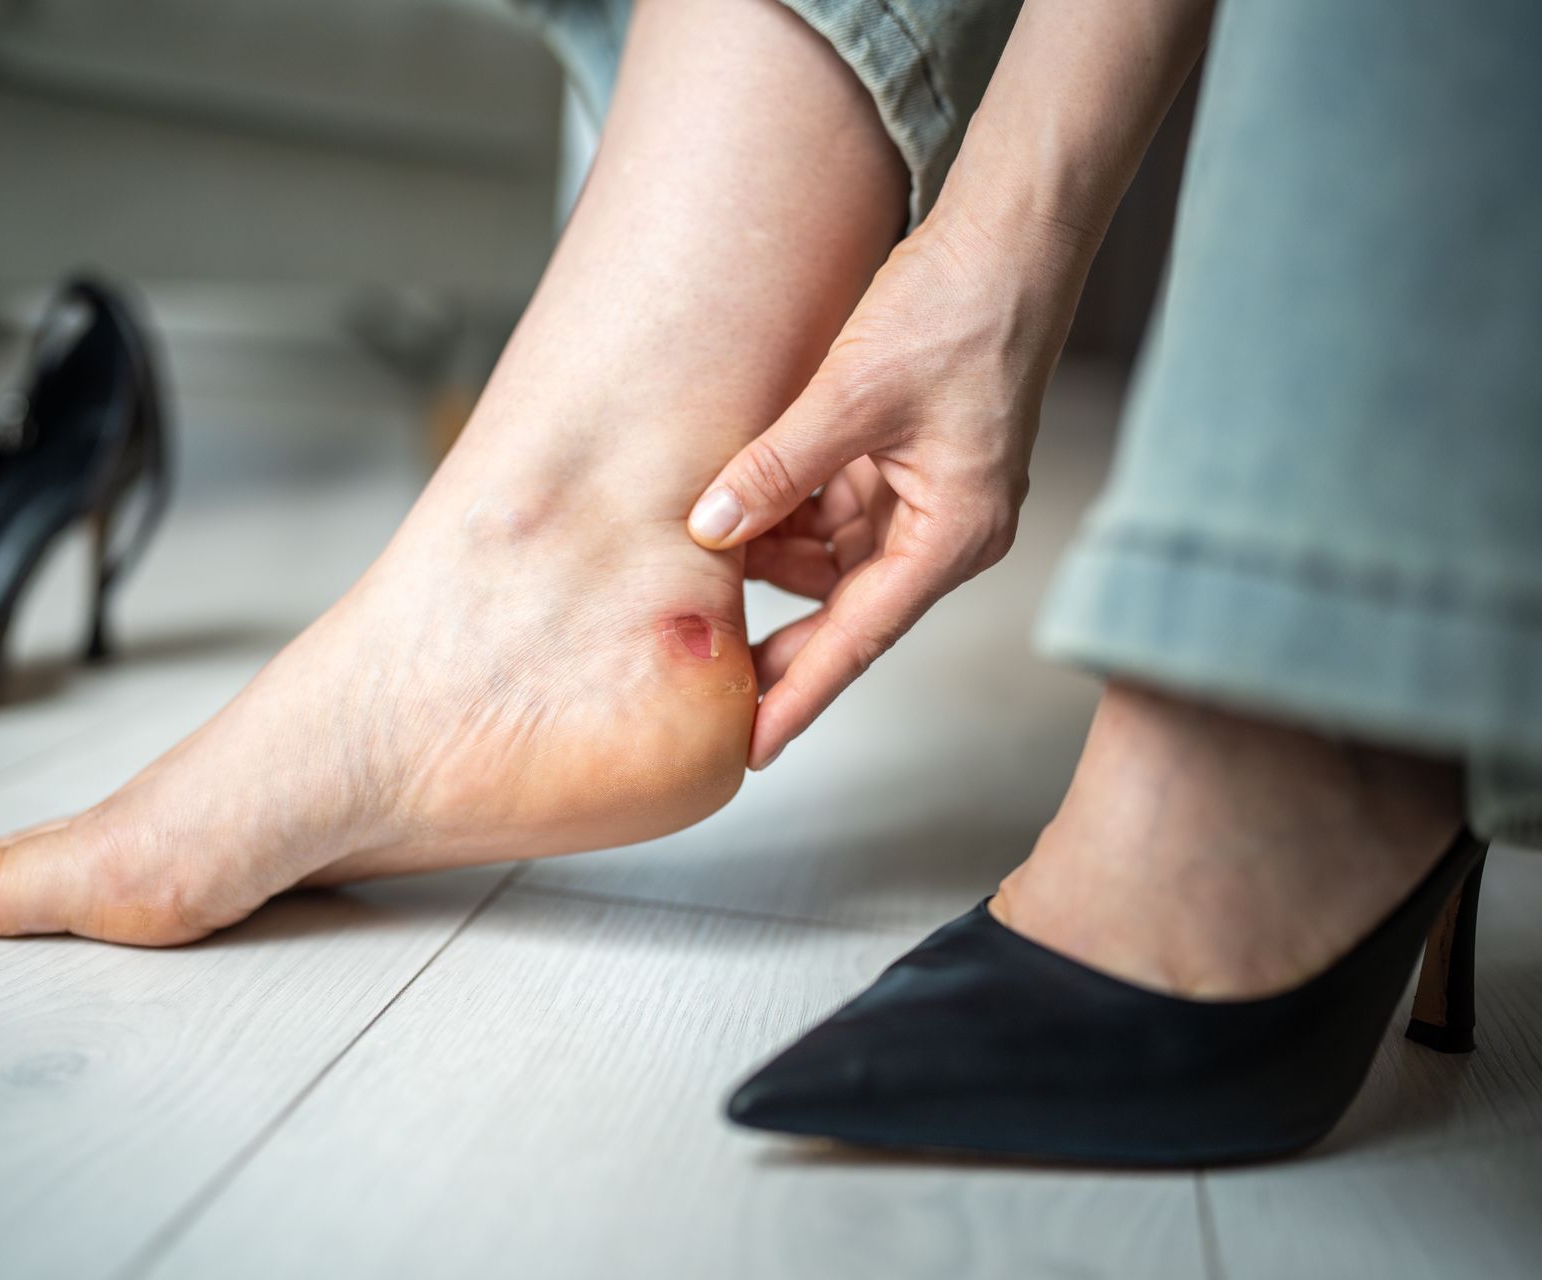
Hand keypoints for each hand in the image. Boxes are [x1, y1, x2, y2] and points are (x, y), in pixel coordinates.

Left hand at [687, 216, 1080, 767]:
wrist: (1011, 238)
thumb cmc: (959, 310)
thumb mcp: (852, 393)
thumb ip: (775, 468)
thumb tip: (708, 528)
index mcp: (955, 535)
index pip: (861, 640)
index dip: (800, 697)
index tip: (751, 749)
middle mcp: (948, 531)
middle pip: (847, 612)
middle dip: (778, 642)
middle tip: (705, 680)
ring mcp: (929, 498)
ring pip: (835, 561)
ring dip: (774, 564)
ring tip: (702, 573)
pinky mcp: (909, 464)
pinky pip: (837, 512)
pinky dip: (788, 514)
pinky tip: (737, 508)